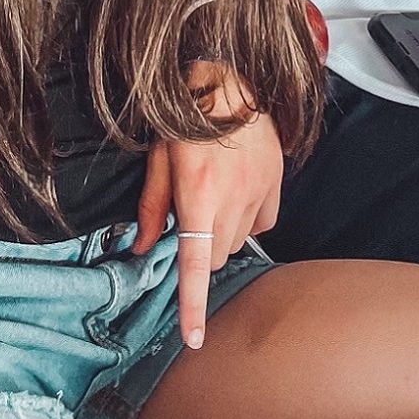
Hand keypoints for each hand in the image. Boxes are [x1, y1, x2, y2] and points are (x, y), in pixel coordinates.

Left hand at [133, 62, 283, 349]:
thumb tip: (143, 246)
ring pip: (240, 240)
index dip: (194, 305)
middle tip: (190, 218)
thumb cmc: (185, 117)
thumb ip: (151, 206)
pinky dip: (249, 218)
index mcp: (197, 196)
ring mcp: (258, 190)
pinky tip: (238, 194)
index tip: (194, 339)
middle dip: (201, 249)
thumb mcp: (158, 159)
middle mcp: (232, 198)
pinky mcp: (276, 180)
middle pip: (217, 256)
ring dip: (224, 232)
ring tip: (213, 197)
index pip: (196, 264)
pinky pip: (263, 221)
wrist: (226, 79)